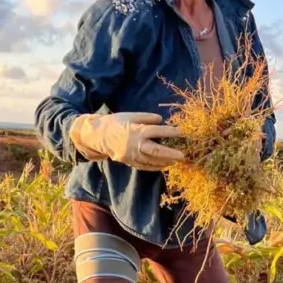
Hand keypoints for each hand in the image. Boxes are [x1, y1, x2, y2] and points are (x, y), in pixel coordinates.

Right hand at [70, 112, 184, 170]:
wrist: (99, 135)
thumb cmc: (117, 122)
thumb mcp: (131, 115)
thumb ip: (147, 117)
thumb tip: (161, 120)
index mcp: (137, 130)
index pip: (157, 131)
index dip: (170, 131)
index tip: (181, 132)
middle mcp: (135, 144)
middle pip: (156, 150)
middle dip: (170, 153)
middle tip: (183, 156)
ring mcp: (132, 155)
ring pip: (151, 160)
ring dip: (164, 162)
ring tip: (175, 161)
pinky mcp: (128, 161)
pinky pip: (144, 166)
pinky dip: (154, 167)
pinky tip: (163, 166)